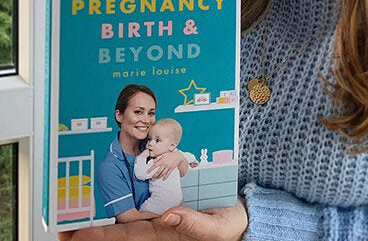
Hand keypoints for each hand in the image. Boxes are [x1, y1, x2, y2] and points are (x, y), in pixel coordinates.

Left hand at [57, 199, 247, 240]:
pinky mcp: (167, 207)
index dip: (101, 235)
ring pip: (125, 220)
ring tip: (74, 219)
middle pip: (118, 231)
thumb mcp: (215, 228)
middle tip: (61, 229)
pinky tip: (111, 198)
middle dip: (90, 232)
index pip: (126, 236)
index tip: (77, 233)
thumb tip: (169, 215)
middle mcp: (156, 226)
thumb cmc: (226, 227)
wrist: (239, 219)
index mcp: (163, 234)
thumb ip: (193, 224)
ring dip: (101, 219)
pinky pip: (141, 207)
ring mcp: (160, 218)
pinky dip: (123, 203)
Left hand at [148, 149, 184, 179]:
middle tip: (152, 178)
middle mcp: (164, 164)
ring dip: (159, 177)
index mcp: (162, 160)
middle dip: (154, 175)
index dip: (150, 169)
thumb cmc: (170, 155)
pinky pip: (168, 174)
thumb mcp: (163, 154)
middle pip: (158, 171)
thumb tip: (153, 161)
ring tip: (156, 179)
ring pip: (162, 174)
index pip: (155, 165)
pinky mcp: (171, 169)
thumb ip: (158, 158)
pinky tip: (162, 179)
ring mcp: (168, 167)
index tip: (147, 172)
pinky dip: (165, 177)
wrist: (178, 156)